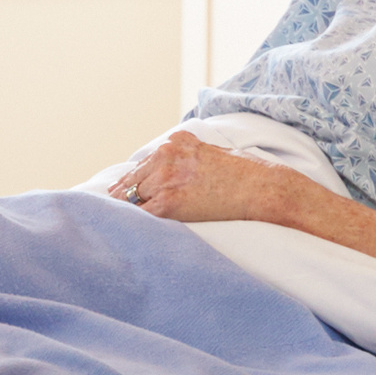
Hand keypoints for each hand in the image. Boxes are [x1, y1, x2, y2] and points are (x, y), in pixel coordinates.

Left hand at [105, 131, 328, 225]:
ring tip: (115, 224)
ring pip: (131, 196)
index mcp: (176, 142)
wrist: (265, 189)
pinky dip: (133, 223)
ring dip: (127, 210)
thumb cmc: (248, 175)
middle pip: (132, 179)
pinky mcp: (169, 202)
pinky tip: (128, 231)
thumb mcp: (214, 152)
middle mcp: (167, 155)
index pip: (143, 164)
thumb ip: (190, 157)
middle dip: (124, 196)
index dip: (133, 182)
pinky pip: (140, 214)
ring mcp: (166, 178)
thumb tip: (175, 171)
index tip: (122, 193)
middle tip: (111, 210)